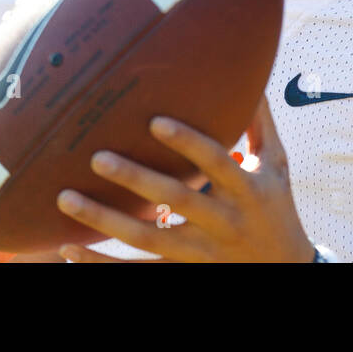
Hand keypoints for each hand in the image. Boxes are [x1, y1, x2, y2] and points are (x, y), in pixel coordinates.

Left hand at [56, 98, 311, 262]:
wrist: (287, 272)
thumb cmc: (277, 209)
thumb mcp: (276, 167)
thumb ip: (259, 125)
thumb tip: (250, 79)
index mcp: (245, 189)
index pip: (214, 162)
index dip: (186, 142)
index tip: (153, 121)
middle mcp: (223, 221)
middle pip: (177, 199)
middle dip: (136, 179)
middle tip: (97, 157)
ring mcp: (201, 252)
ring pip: (147, 238)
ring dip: (104, 220)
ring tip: (66, 198)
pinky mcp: (183, 272)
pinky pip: (136, 271)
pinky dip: (100, 264)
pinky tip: (66, 249)